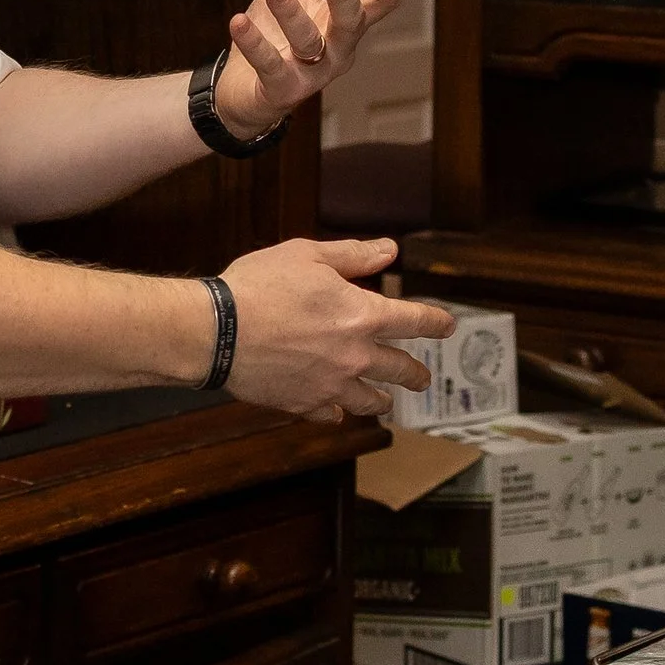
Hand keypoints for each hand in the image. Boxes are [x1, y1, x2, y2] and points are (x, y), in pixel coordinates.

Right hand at [215, 236, 455, 422]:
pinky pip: (331, 413)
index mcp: (362, 316)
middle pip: (401, 370)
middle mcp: (356, 356)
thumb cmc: (259, 285)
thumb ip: (352, 255)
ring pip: (371, 401)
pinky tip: (335, 410)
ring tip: (385, 401)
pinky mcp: (304, 404)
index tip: (448, 326)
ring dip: (383, 400)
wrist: (217, 331)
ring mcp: (331, 385)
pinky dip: (336, 411)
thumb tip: (388, 251)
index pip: (415, 322)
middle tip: (421, 378)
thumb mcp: (306, 255)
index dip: (436, 322)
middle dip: (416, 373)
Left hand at [217, 0, 416, 137]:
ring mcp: (311, 73)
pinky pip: (271, 65)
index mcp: (343, 21)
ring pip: (307, 41)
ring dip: (290, 11)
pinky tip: (239, 21)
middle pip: (349, 22)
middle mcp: (335, 48)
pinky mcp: (281, 90)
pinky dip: (256, 43)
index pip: (377, 1)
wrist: (242, 88)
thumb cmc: (276, 31)